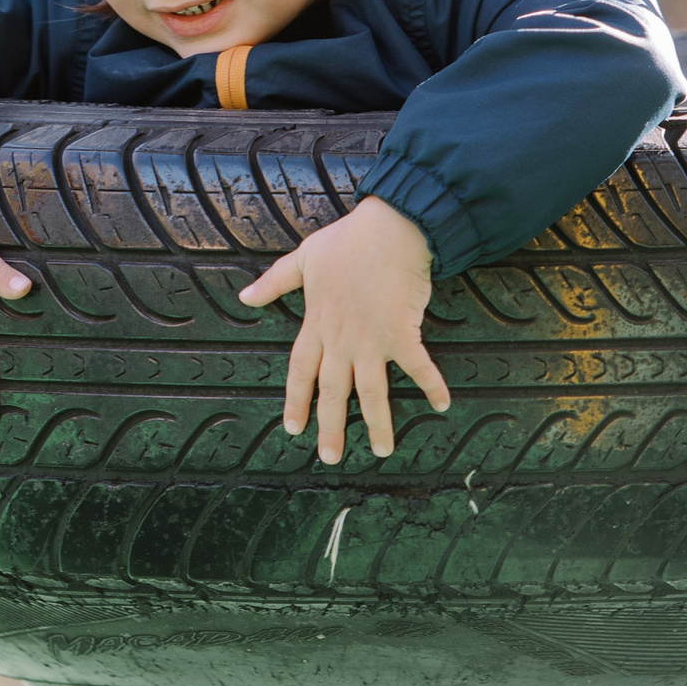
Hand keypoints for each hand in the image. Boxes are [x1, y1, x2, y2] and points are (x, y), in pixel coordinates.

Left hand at [239, 195, 449, 463]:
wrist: (389, 227)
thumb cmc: (347, 241)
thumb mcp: (302, 259)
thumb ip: (275, 282)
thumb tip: (244, 297)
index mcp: (317, 324)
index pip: (300, 371)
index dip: (296, 400)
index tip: (293, 429)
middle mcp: (342, 339)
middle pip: (333, 392)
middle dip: (331, 427)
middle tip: (330, 458)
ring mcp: (372, 339)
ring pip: (372, 392)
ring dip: (378, 423)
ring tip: (381, 452)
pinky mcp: (403, 332)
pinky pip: (418, 366)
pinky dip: (431, 385)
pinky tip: (442, 406)